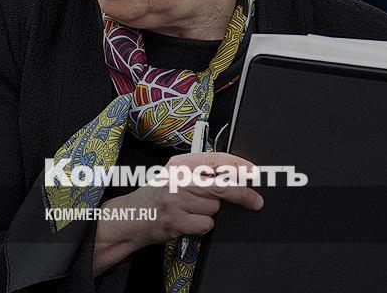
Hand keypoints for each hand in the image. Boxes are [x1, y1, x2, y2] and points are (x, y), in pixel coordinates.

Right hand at [92, 152, 263, 274]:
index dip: (240, 167)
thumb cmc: (157, 196)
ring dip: (210, 213)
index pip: (217, 160)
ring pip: (215, 208)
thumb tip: (237, 176)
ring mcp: (176, 200)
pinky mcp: (176, 220)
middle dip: (244, 194)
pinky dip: (202, 226)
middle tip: (256, 201)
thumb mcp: (176, 175)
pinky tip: (188, 221)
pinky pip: (206, 224)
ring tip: (191, 210)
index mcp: (181, 164)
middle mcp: (179, 179)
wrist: (130, 217)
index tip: (253, 173)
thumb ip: (202, 172)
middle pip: (223, 185)